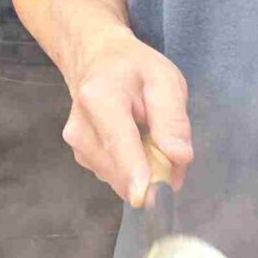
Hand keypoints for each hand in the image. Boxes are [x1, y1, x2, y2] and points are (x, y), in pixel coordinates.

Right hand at [61, 25, 193, 208]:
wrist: (96, 59)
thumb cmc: (133, 68)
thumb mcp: (164, 80)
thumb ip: (172, 119)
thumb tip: (179, 158)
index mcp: (100, 99)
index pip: (119, 143)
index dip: (136, 174)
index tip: (147, 198)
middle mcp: (81, 127)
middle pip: (123, 169)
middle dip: (155, 171)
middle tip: (173, 147)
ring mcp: (78, 146)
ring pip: (122, 178)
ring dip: (146, 170)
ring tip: (152, 137)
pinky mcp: (82, 158)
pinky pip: (117, 177)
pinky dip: (135, 169)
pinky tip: (138, 143)